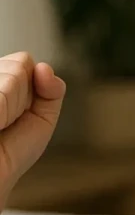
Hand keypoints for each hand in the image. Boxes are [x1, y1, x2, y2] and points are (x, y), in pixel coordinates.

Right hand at [0, 52, 65, 207]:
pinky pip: (4, 93)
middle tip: (5, 122)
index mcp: (0, 78)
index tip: (15, 114)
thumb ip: (50, 90)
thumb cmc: (10, 152)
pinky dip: (5, 111)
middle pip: (19, 65)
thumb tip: (45, 68)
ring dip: (12, 107)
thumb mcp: (40, 118)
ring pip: (13, 75)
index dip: (28, 90)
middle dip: (21, 98)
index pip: (24, 62)